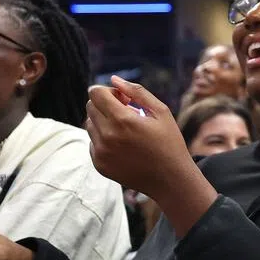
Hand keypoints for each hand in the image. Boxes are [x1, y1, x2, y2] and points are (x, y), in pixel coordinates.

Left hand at [85, 76, 196, 199]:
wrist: (170, 180)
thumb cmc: (169, 142)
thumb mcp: (161, 111)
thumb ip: (137, 92)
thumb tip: (114, 80)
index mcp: (122, 120)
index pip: (95, 93)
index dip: (108, 91)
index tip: (122, 99)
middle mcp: (107, 136)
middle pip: (90, 107)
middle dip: (105, 105)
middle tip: (126, 113)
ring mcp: (101, 153)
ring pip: (89, 124)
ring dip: (103, 122)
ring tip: (125, 131)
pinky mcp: (99, 165)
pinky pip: (92, 142)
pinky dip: (103, 140)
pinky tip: (123, 146)